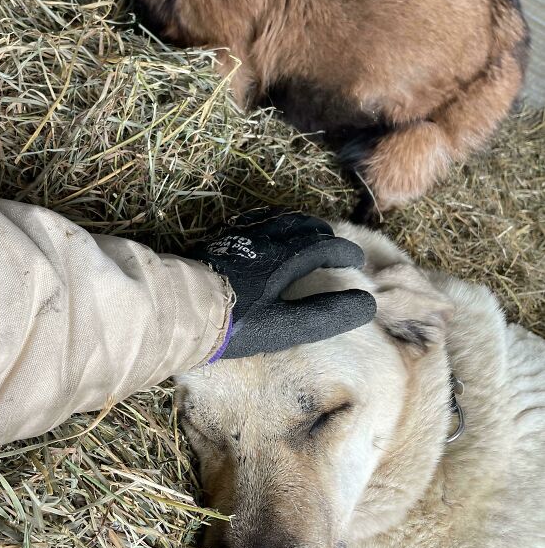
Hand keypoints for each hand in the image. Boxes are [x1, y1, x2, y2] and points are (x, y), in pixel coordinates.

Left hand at [189, 209, 375, 359]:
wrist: (181, 309)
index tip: (356, 259)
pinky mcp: (217, 244)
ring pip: (273, 221)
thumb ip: (325, 314)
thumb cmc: (236, 323)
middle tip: (331, 244)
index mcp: (284, 258)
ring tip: (302, 233)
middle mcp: (264, 241)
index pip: (323, 246)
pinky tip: (260, 236)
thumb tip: (365, 303)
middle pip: (299, 226)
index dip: (343, 252)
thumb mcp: (286, 326)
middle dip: (321, 233)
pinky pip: (249, 225)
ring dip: (294, 225)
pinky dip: (267, 226)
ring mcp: (238, 240)